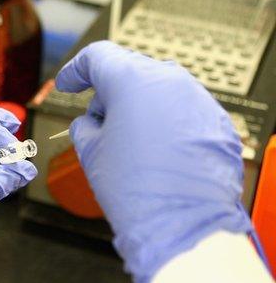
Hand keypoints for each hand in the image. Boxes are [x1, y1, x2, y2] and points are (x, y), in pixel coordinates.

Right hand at [55, 41, 251, 282]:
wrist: (182, 226)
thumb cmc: (137, 189)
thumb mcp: (91, 151)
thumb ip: (84, 125)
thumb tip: (90, 122)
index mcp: (132, 80)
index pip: (98, 57)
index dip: (75, 70)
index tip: (68, 84)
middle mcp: (169, 80)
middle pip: (129, 70)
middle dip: (108, 93)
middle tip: (96, 121)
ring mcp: (196, 98)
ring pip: (157, 89)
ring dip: (138, 107)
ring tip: (128, 142)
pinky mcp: (214, 120)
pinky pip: (181, 108)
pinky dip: (164, 121)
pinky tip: (154, 150)